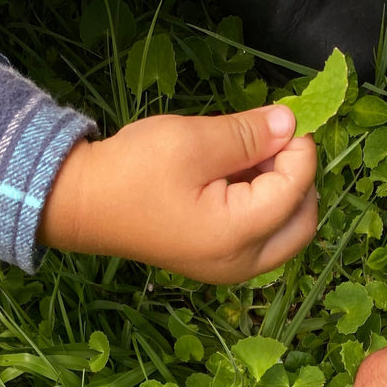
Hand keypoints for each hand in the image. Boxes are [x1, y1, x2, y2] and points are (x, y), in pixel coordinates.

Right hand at [38, 105, 317, 282]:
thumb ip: (249, 134)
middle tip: (274, 141)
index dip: (299, 148)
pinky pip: (261, 239)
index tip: (282, 117)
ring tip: (252, 156)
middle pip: (303, 222)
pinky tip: (238, 177)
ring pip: (285, 233)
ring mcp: (230, 269)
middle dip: (300, 178)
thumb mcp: (193, 141)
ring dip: (283, 193)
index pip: (297, 190)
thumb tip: (291, 124)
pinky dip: (263, 207)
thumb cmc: (133, 171)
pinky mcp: (218, 263)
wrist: (83, 205)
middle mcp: (242, 264)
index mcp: (238, 235)